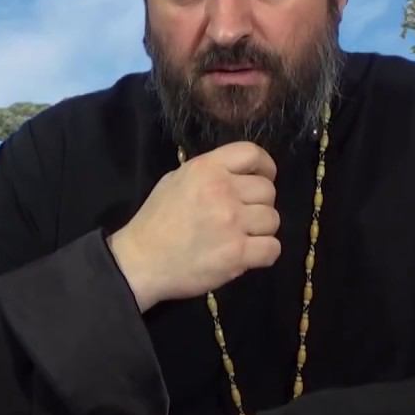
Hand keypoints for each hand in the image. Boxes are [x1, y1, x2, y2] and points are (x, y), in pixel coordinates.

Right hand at [108, 141, 280, 312]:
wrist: (141, 261)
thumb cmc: (156, 220)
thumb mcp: (176, 179)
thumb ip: (209, 173)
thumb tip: (238, 175)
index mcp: (206, 168)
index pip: (252, 153)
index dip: (264, 166)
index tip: (263, 178)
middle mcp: (222, 190)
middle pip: (268, 190)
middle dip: (260, 204)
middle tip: (244, 216)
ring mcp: (232, 223)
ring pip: (273, 220)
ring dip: (261, 230)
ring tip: (242, 236)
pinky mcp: (237, 254)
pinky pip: (273, 248)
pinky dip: (264, 253)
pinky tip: (248, 254)